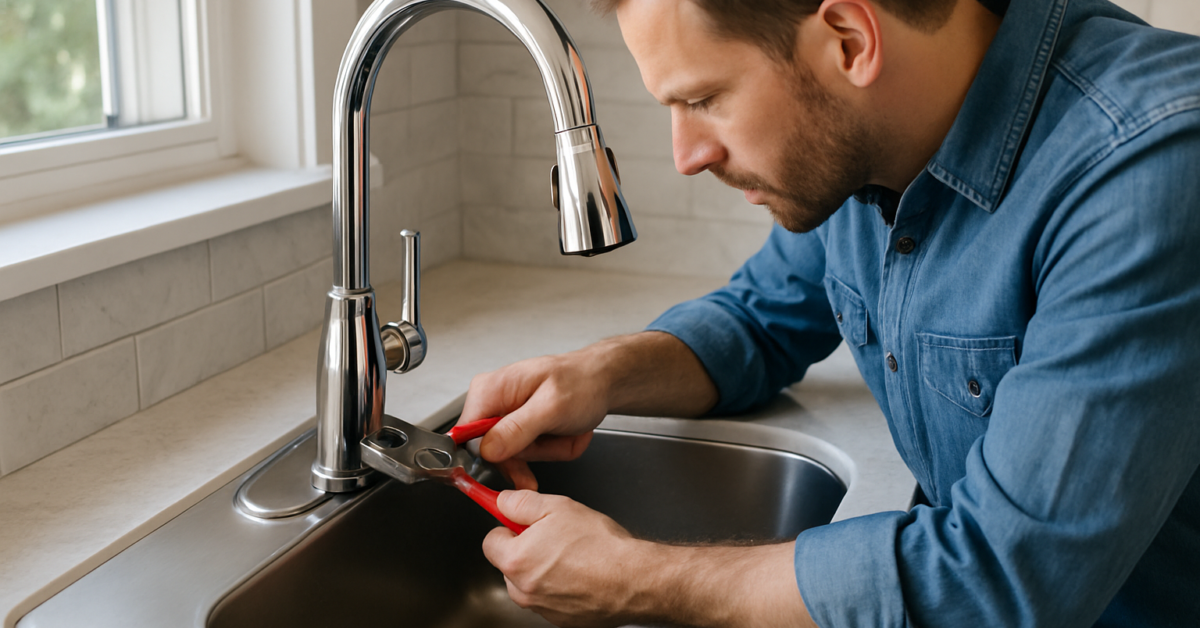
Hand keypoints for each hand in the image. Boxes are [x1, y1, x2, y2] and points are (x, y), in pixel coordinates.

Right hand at [459, 349, 612, 489]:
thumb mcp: (551, 407)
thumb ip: (517, 429)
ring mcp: (506, 415)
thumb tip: (486, 450)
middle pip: (492, 451)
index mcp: (490, 390)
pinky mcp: (519, 426)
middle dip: (530, 454)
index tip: (513, 468)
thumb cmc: (582, 383)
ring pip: (513, 455)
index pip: (465, 436)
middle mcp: (492, 402)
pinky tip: (563, 434)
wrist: (603, 381)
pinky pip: (526, 452)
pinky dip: (550, 449)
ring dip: (546, 450)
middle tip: (555, 444)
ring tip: (565, 431)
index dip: (487, 457)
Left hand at [483, 491, 815, 627]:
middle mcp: (532, 592)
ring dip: (555, 558)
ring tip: (586, 542)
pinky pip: (568, 592)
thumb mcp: (564, 508)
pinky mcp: (582, 619)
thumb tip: (507, 498)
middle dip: (530, 540)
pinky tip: (600, 564)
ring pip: (541, 576)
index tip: (514, 506)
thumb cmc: (616, 546)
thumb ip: (527, 502)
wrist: (658, 583)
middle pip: (513, 559)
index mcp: (522, 562)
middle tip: (559, 525)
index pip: (493, 534)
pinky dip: (578, 578)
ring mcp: (556, 610)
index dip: (508, 516)